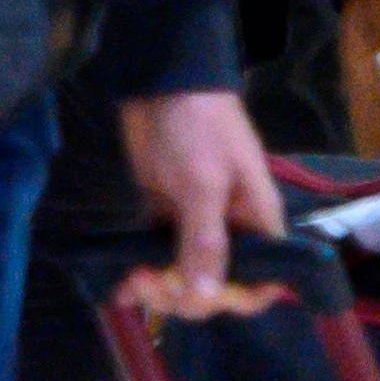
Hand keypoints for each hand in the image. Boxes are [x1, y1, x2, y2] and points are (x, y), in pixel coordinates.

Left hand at [114, 88, 287, 320]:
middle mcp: (231, 232)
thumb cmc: (197, 128)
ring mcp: (196, 225)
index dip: (234, 299)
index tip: (198, 298)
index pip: (261, 283)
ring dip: (158, 288)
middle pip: (215, 287)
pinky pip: (157, 255)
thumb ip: (204, 242)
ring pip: (183, 276)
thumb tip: (205, 297)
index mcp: (257, 224)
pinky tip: (118, 287)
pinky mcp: (164, 215)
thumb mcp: (204, 184)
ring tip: (130, 282)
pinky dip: (141, 272)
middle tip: (148, 281)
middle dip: (184, 295)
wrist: (163, 81)